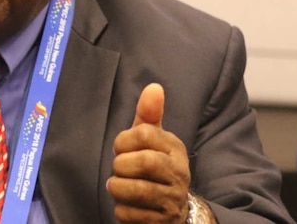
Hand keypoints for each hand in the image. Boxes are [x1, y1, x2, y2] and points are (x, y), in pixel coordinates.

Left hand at [107, 83, 190, 222]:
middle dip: (121, 165)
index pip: (144, 134)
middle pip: (144, 162)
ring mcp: (172, 199)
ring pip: (137, 190)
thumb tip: (154, 86)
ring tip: (117, 185)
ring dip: (118, 188)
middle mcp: (179, 173)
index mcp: (174, 148)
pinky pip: (131, 214)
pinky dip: (121, 209)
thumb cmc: (153, 166)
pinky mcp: (162, 221)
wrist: (172, 210)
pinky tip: (126, 205)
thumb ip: (149, 114)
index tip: (120, 148)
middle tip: (118, 169)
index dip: (123, 140)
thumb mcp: (150, 139)